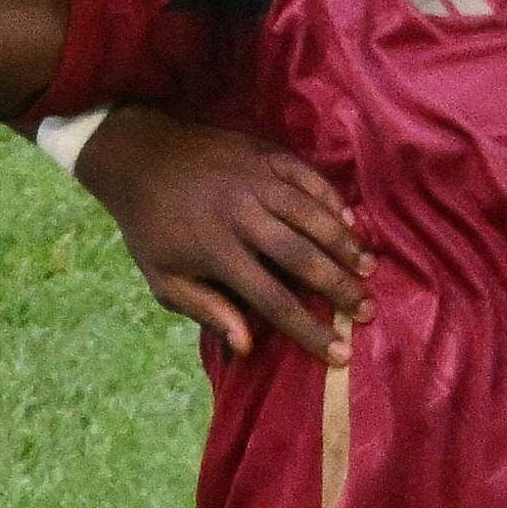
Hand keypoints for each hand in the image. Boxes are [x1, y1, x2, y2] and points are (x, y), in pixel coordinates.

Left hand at [69, 107, 373, 361]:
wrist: (137, 156)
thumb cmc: (150, 226)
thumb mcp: (162, 278)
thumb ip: (205, 310)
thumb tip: (246, 346)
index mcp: (217, 251)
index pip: (274, 300)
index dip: (310, 331)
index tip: (339, 354)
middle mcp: (242, 214)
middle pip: (304, 258)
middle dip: (341, 288)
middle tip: (368, 311)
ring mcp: (256, 180)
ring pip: (313, 216)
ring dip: (346, 245)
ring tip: (369, 268)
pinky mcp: (264, 154)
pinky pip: (309, 178)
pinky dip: (333, 201)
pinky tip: (351, 222)